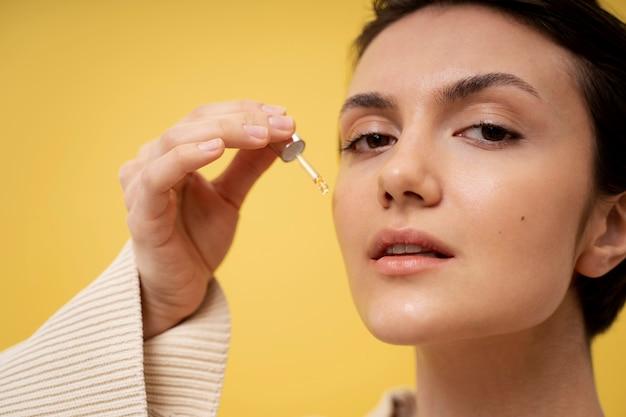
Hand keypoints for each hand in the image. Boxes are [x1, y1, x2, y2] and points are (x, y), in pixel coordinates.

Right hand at [118, 100, 294, 338]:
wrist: (181, 288)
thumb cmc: (197, 240)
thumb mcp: (230, 196)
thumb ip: (248, 166)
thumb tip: (280, 135)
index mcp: (174, 153)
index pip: (209, 117)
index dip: (247, 111)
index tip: (285, 117)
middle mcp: (153, 159)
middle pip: (197, 121)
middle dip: (244, 119)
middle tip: (282, 125)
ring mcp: (142, 182)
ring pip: (178, 138)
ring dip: (224, 131)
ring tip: (261, 134)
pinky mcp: (141, 210)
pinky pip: (159, 175)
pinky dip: (187, 156)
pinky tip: (217, 148)